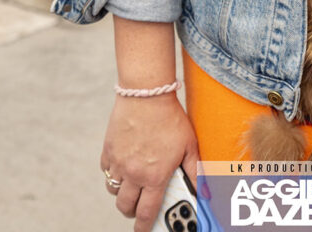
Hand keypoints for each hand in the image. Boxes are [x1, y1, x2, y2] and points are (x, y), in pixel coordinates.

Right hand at [100, 92, 198, 231]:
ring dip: (121, 192)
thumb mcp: (189, 145)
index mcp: (154, 177)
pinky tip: (122, 165)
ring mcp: (118, 162)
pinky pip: (106, 170)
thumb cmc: (170, 118)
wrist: (147, 94)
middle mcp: (134, 174)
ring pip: (113, 190)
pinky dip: (112, 173)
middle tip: (138, 206)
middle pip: (125, 206)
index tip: (143, 230)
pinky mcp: (108, 149)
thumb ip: (195, 171)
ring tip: (131, 185)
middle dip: (131, 211)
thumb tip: (205, 191)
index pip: (146, 212)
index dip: (144, 226)